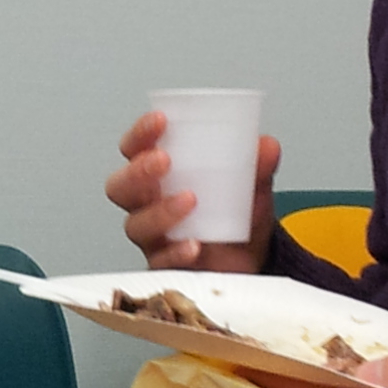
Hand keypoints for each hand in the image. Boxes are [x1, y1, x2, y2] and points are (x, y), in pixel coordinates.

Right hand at [108, 113, 282, 271]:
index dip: (140, 134)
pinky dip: (176, 252)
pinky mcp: (166, 266)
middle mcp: (148, 204)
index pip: (135, 149)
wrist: (250, 260)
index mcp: (159, 175)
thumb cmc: (235, 216)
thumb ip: (258, 165)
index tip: (161, 121)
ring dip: (160, 211)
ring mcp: (154, 237)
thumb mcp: (251, 185)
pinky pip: (160, 260)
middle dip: (137, 171)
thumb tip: (266, 146)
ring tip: (190, 199)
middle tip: (164, 161)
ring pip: (136, 224)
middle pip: (121, 187)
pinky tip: (194, 245)